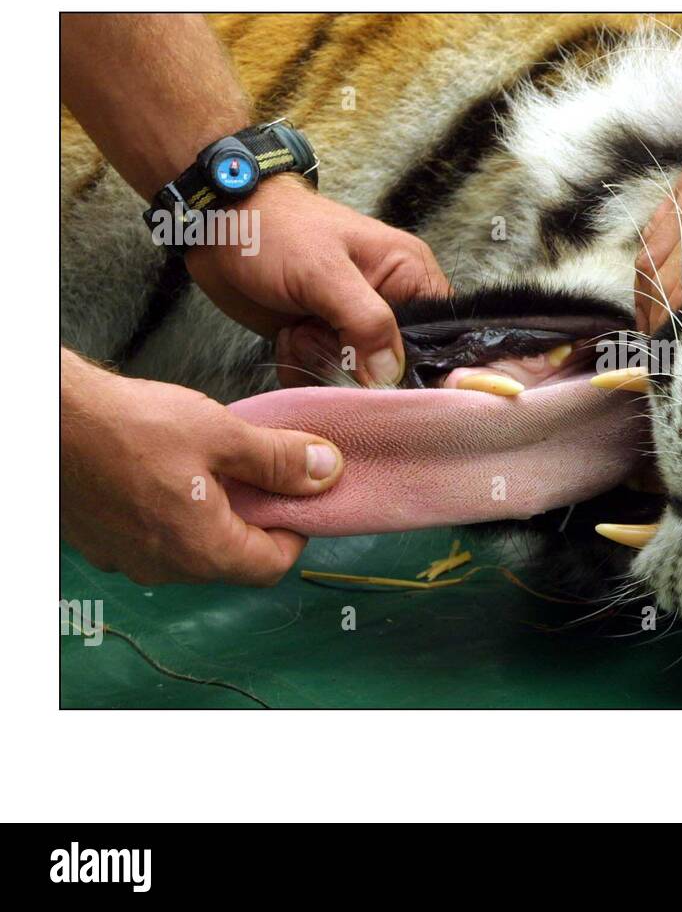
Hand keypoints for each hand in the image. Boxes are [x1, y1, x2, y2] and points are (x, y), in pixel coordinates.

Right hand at [60, 350, 343, 585]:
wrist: (49, 419)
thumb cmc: (128, 426)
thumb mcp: (224, 435)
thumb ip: (280, 460)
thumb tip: (327, 473)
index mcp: (202, 550)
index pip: (273, 565)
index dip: (296, 528)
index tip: (299, 494)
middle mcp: (164, 567)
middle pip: (234, 558)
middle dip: (256, 517)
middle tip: (260, 470)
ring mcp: (128, 558)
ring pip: (194, 547)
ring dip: (215, 512)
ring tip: (213, 463)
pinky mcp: (104, 541)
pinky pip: (156, 536)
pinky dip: (176, 510)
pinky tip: (172, 468)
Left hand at [184, 175, 451, 387]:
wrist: (218, 224)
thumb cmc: (275, 232)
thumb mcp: (324, 272)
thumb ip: (366, 323)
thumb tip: (391, 377)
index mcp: (411, 277)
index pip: (442, 337)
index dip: (419, 364)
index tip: (381, 373)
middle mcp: (392, 305)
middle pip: (397, 367)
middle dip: (354, 363)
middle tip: (318, 332)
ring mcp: (356, 327)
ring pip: (358, 379)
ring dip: (321, 363)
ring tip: (298, 329)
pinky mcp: (326, 342)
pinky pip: (328, 379)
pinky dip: (302, 369)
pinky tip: (287, 339)